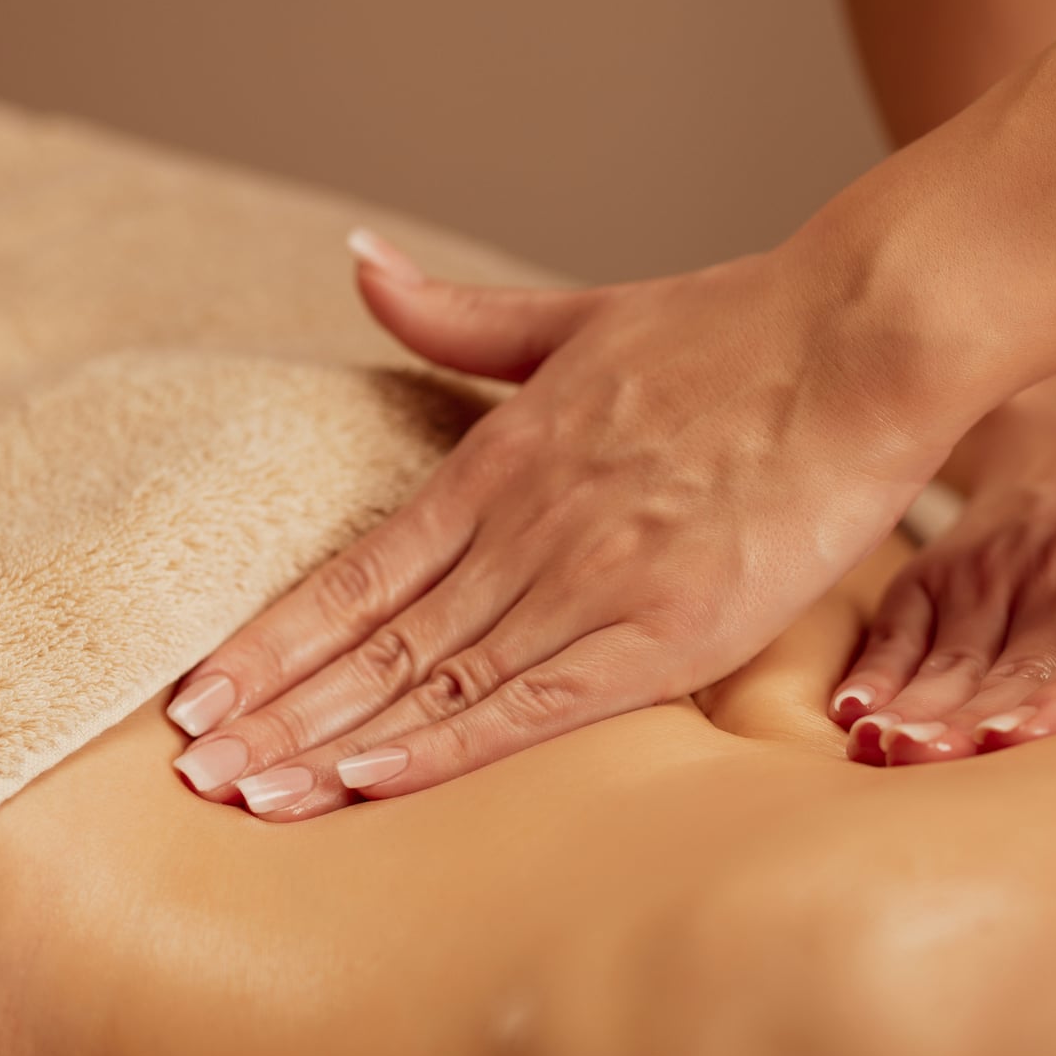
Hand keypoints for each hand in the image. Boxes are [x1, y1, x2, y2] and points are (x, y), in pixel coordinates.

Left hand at [165, 228, 953, 817]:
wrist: (860, 339)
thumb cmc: (733, 330)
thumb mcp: (576, 315)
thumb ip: (459, 315)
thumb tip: (360, 260)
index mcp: (501, 462)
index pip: (356, 571)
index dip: (273, 636)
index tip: (198, 690)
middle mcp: (527, 528)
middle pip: (376, 638)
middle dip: (278, 709)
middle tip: (195, 771)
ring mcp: (593, 581)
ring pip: (436, 679)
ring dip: (333, 741)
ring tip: (250, 795)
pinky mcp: (669, 632)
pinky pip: (535, 705)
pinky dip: (446, 745)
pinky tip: (369, 780)